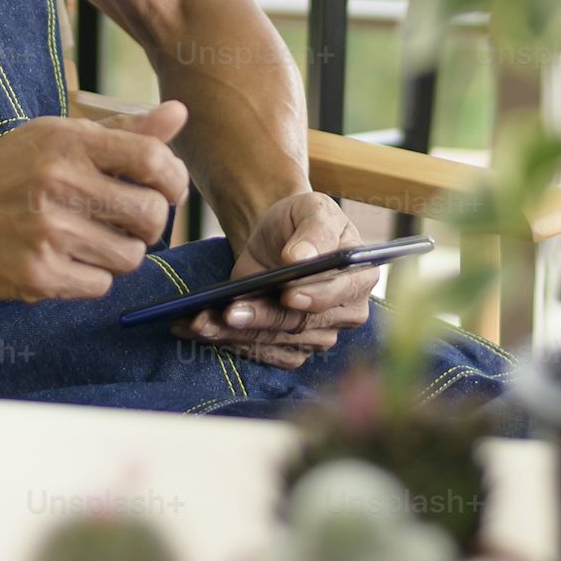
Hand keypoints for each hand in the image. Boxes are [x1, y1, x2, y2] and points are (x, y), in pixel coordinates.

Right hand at [0, 104, 188, 300]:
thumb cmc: (2, 175)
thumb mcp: (53, 138)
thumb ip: (121, 131)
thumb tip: (180, 114)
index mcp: (67, 142)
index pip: (154, 159)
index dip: (174, 179)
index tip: (167, 188)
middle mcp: (59, 184)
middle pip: (152, 214)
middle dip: (150, 223)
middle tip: (128, 221)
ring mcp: (49, 233)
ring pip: (130, 256)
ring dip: (119, 252)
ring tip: (88, 239)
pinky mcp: (39, 276)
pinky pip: (101, 285)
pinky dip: (92, 278)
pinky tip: (64, 259)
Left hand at [179, 191, 374, 368]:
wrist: (276, 238)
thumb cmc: (300, 220)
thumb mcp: (312, 209)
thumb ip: (314, 230)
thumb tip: (301, 257)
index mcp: (360, 276)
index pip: (341, 292)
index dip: (315, 296)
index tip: (288, 294)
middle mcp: (344, 313)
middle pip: (302, 323)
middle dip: (263, 318)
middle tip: (230, 312)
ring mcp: (317, 335)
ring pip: (275, 341)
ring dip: (236, 334)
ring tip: (202, 321)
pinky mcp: (289, 349)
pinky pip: (260, 352)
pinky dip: (228, 342)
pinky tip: (200, 328)